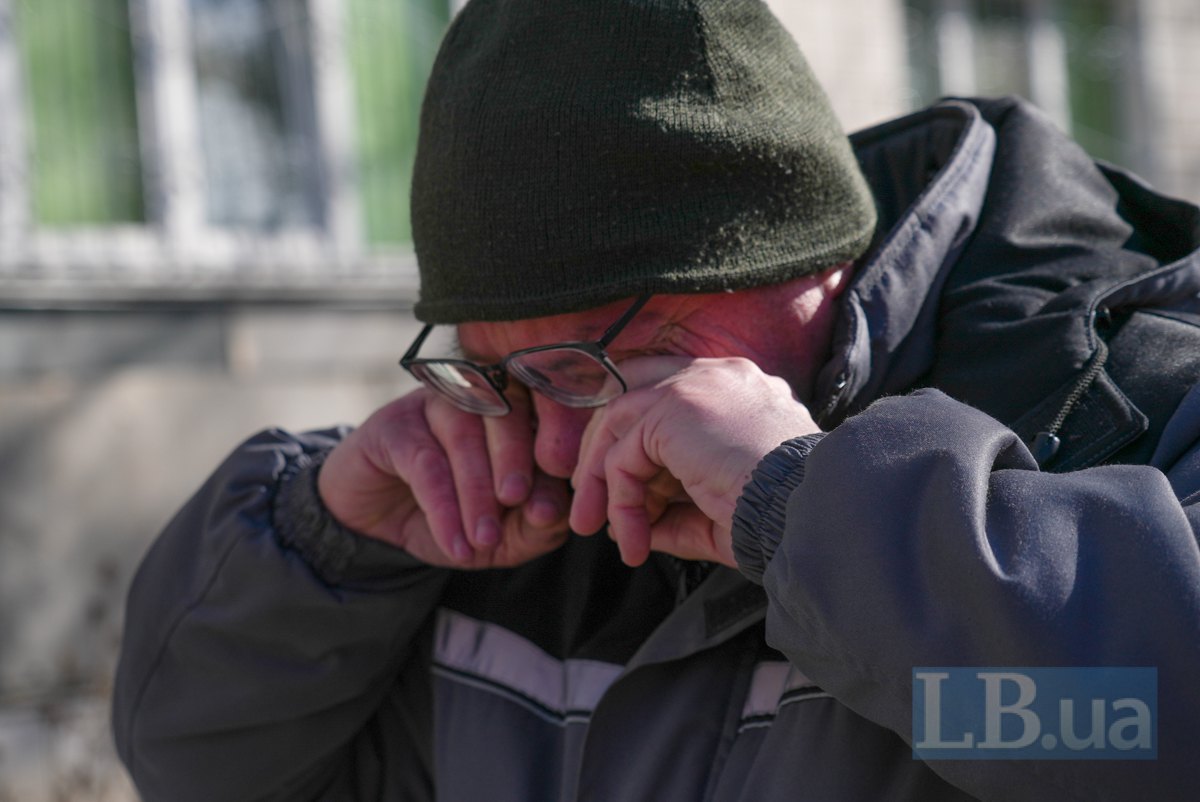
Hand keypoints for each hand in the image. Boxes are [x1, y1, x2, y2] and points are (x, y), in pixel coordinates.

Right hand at [318, 387, 569, 567]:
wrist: (378, 527)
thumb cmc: (452, 519)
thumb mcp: (499, 537)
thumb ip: (533, 527)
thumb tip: (555, 516)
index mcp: (517, 414)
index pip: (543, 424)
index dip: (550, 464)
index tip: (550, 512)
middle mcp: (477, 398)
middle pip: (506, 413)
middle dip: (515, 463)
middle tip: (518, 505)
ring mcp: (434, 406)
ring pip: (464, 436)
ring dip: (476, 492)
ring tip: (484, 540)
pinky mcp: (393, 424)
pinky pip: (423, 461)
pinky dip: (442, 507)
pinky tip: (454, 543)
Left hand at [570, 357, 820, 566]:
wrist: (812, 512)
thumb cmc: (786, 518)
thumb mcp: (722, 512)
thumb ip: (677, 512)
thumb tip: (635, 528)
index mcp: (738, 391)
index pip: (665, 397)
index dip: (634, 443)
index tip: (625, 492)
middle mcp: (717, 376)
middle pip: (630, 397)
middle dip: (603, 458)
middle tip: (591, 513)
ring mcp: (695, 385)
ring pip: (618, 424)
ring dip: (602, 483)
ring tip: (599, 531)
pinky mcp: (675, 408)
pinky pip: (624, 456)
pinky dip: (621, 502)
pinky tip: (634, 540)